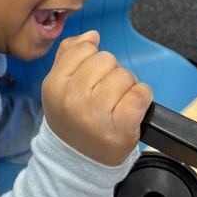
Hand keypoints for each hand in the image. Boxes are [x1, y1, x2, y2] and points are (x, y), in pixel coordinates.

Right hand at [41, 31, 151, 166]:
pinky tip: (131, 109)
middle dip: (111, 73)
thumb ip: (70, 55)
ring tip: (116, 104)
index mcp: (54, 84)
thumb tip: (93, 35)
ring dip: (127, 87)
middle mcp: (73, 97)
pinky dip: (142, 98)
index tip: (90, 80)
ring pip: (125, 75)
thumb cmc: (71, 120)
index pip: (85, 49)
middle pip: (107, 59)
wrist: (77, 161)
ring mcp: (96, 113)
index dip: (93, 61)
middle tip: (104, 95)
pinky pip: (141, 94)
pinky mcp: (121, 126)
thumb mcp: (59, 86)